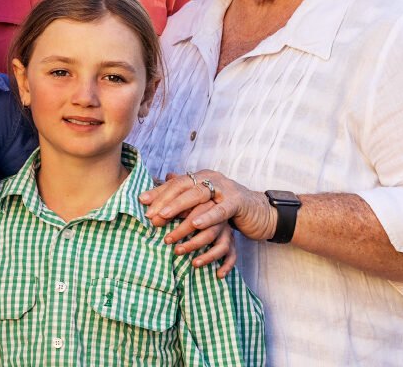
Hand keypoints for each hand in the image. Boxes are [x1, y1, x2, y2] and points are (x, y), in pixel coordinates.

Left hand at [140, 171, 278, 259]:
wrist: (261, 211)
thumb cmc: (228, 207)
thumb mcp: (204, 202)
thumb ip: (183, 196)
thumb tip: (159, 188)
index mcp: (202, 176)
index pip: (176, 182)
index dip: (159, 191)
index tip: (142, 201)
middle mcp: (212, 179)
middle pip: (184, 187)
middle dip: (166, 201)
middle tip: (151, 216)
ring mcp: (226, 189)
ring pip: (199, 198)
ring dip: (181, 212)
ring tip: (165, 221)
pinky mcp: (239, 203)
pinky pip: (221, 211)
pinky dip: (208, 218)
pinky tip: (195, 225)